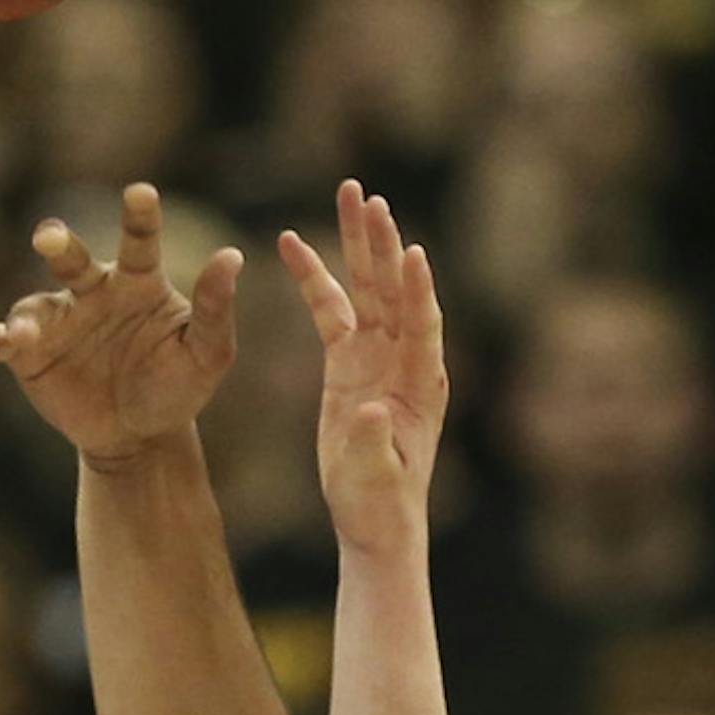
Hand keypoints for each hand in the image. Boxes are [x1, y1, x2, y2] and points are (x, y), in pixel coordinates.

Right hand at [0, 181, 241, 465]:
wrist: (139, 435)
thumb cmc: (176, 387)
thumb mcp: (208, 354)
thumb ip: (217, 308)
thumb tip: (233, 255)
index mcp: (138, 282)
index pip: (140, 242)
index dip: (139, 216)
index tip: (141, 191)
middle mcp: (92, 291)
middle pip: (73, 260)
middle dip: (60, 245)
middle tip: (50, 235)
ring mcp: (56, 319)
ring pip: (33, 303)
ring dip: (26, 315)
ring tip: (26, 331)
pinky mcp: (26, 352)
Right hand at [280, 182, 445, 551]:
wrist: (374, 519)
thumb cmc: (381, 505)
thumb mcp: (377, 479)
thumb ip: (374, 443)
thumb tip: (369, 408)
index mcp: (420, 385)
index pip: (422, 326)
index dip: (417, 291)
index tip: (412, 253)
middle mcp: (403, 360)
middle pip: (393, 290)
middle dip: (381, 243)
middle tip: (367, 198)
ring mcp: (376, 356)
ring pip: (366, 288)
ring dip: (356, 242)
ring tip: (348, 194)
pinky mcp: (348, 361)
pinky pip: (331, 309)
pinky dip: (315, 277)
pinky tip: (291, 242)